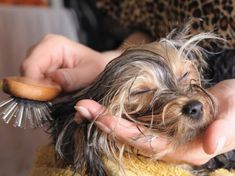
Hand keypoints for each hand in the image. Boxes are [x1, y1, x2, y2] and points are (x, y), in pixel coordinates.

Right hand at [21, 34, 119, 90]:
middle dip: (39, 90)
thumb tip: (55, 79)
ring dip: (41, 93)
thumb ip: (74, 77)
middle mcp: (41, 49)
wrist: (99, 69)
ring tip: (60, 94)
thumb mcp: (91, 73)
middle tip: (57, 97)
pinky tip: (57, 94)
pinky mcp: (40, 71)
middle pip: (26, 75)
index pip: (31, 66)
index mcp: (53, 44)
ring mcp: (39, 61)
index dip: (35, 85)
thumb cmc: (97, 68)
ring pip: (27, 82)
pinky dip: (43, 94)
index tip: (48, 97)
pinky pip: (33, 86)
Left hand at [74, 79, 234, 165]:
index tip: (100, 116)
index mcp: (184, 149)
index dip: (122, 130)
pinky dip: (120, 111)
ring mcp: (164, 133)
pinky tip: (106, 102)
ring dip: (108, 116)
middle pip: (130, 136)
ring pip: (130, 128)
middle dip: (106, 122)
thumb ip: (224, 130)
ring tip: (87, 104)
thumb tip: (210, 145)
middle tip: (83, 107)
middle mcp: (169, 145)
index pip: (146, 142)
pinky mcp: (162, 121)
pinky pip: (137, 119)